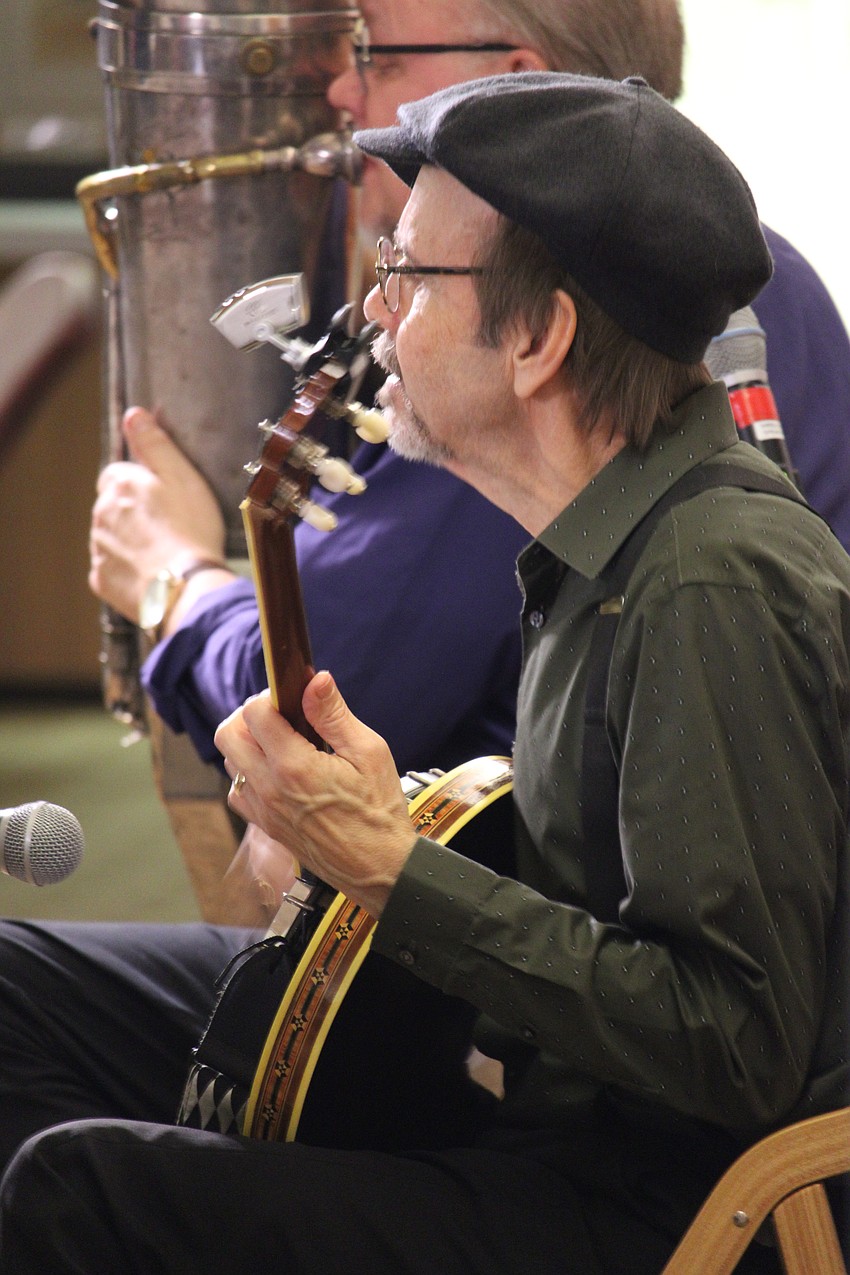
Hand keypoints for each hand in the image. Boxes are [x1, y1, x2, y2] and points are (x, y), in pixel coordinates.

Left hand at [88, 407, 227, 621]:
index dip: (142, 485)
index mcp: (119, 484)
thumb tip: (134, 415)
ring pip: (111, 537)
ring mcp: (99, 549)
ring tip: (163, 553)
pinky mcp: (101, 580)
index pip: (118, 474)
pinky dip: (127, 570)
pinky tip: (153, 573)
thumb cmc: (191, 530)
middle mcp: (100, 514)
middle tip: (169, 527)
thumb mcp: (182, 476)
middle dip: (133, 513)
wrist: (185, 588)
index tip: (164, 499)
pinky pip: (111, 569)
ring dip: (130, 541)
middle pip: (112, 507)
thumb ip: (155, 444)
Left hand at [215, 673, 416, 918]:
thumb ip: (335, 714)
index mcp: (294, 766)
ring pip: (230, 762)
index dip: (272, 696)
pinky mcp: (265, 826)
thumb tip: (316, 679)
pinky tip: (279, 772)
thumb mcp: (369, 753)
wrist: (379, 868)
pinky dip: (249, 773)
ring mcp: (263, 810)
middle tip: (282, 716)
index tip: (294, 698)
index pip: (254, 713)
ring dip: (249, 743)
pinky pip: (238, 791)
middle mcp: (269, 788)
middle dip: (249, 716)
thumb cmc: (380, 811)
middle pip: (227, 734)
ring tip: (285, 743)